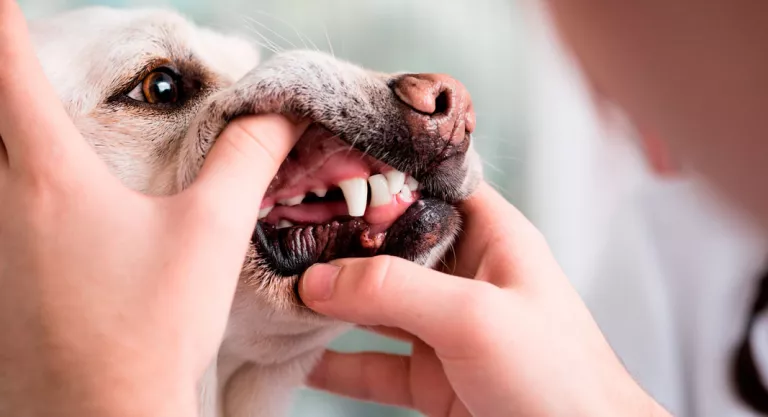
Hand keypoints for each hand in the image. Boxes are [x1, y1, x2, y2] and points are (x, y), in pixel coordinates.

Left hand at [0, 3, 305, 415]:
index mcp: (50, 177)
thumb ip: (247, 159)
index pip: (8, 69)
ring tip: (34, 133)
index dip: (2, 23)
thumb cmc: (154, 328)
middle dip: (1, 81)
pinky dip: (8, 192)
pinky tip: (41, 218)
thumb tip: (280, 111)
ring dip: (5, 139)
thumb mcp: (212, 233)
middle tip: (17, 58)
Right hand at [299, 182, 670, 416]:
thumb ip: (395, 290)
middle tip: (281, 233)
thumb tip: (317, 279)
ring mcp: (447, 329)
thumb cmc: (558, 378)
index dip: (382, 175)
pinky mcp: (434, 378)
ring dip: (330, 303)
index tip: (324, 169)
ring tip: (279, 293)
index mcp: (492, 238)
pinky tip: (300, 358)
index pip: (431, 187)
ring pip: (376, 306)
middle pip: (391, 246)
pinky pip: (374, 364)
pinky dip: (337, 363)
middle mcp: (467, 277)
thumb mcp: (475, 317)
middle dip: (340, 242)